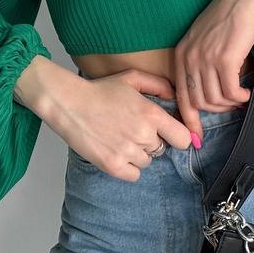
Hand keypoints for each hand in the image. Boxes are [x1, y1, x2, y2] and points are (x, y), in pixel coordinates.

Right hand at [16, 59, 196, 181]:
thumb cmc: (101, 89)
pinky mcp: (112, 166)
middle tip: (132, 129)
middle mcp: (143, 135)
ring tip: (121, 138)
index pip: (184, 138)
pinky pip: (134, 175)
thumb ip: (159, 85)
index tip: (171, 135)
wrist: (69, 103)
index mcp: (152, 114)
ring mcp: (128, 152)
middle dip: (152, 141)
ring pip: (147, 161)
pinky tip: (117, 152)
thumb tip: (175, 97)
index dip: (179, 136)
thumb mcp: (132, 78)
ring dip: (138, 153)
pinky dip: (128, 167)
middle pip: (162, 149)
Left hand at [172, 0, 253, 141]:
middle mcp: (190, 57)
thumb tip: (208, 94)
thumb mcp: (205, 40)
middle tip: (232, 107)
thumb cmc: (229, 17)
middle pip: (199, 101)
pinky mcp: (225, 59)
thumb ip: (200, 63)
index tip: (196, 136)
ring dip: (231, 104)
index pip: (181, 96)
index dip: (189, 120)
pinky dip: (240, 98)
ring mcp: (206, 58)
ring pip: (216, 99)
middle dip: (216, 111)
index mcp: (182, 54)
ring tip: (241, 97)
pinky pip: (231, 92)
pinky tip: (247, 93)